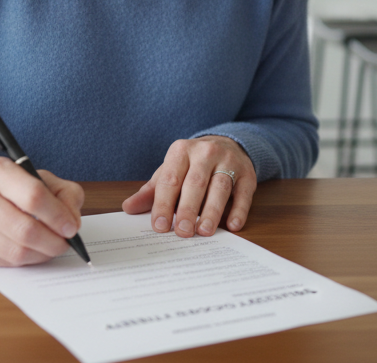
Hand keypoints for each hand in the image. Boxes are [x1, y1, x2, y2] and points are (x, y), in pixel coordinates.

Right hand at [0, 157, 84, 265]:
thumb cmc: (3, 186)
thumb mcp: (34, 176)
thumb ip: (62, 193)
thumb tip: (73, 222)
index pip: (33, 197)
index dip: (58, 216)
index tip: (71, 227)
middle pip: (25, 230)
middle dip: (54, 242)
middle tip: (65, 244)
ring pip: (16, 252)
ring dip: (42, 255)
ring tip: (50, 248)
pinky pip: (4, 263)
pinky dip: (25, 261)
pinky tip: (30, 251)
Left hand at [122, 136, 256, 237]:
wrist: (227, 144)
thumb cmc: (193, 164)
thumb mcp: (171, 171)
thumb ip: (151, 191)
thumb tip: (128, 208)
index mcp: (181, 151)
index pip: (170, 179)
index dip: (163, 204)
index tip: (159, 226)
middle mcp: (205, 152)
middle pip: (195, 183)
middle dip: (187, 209)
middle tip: (182, 232)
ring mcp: (229, 161)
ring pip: (220, 187)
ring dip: (212, 211)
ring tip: (204, 231)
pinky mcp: (248, 173)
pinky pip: (243, 192)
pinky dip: (238, 210)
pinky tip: (232, 225)